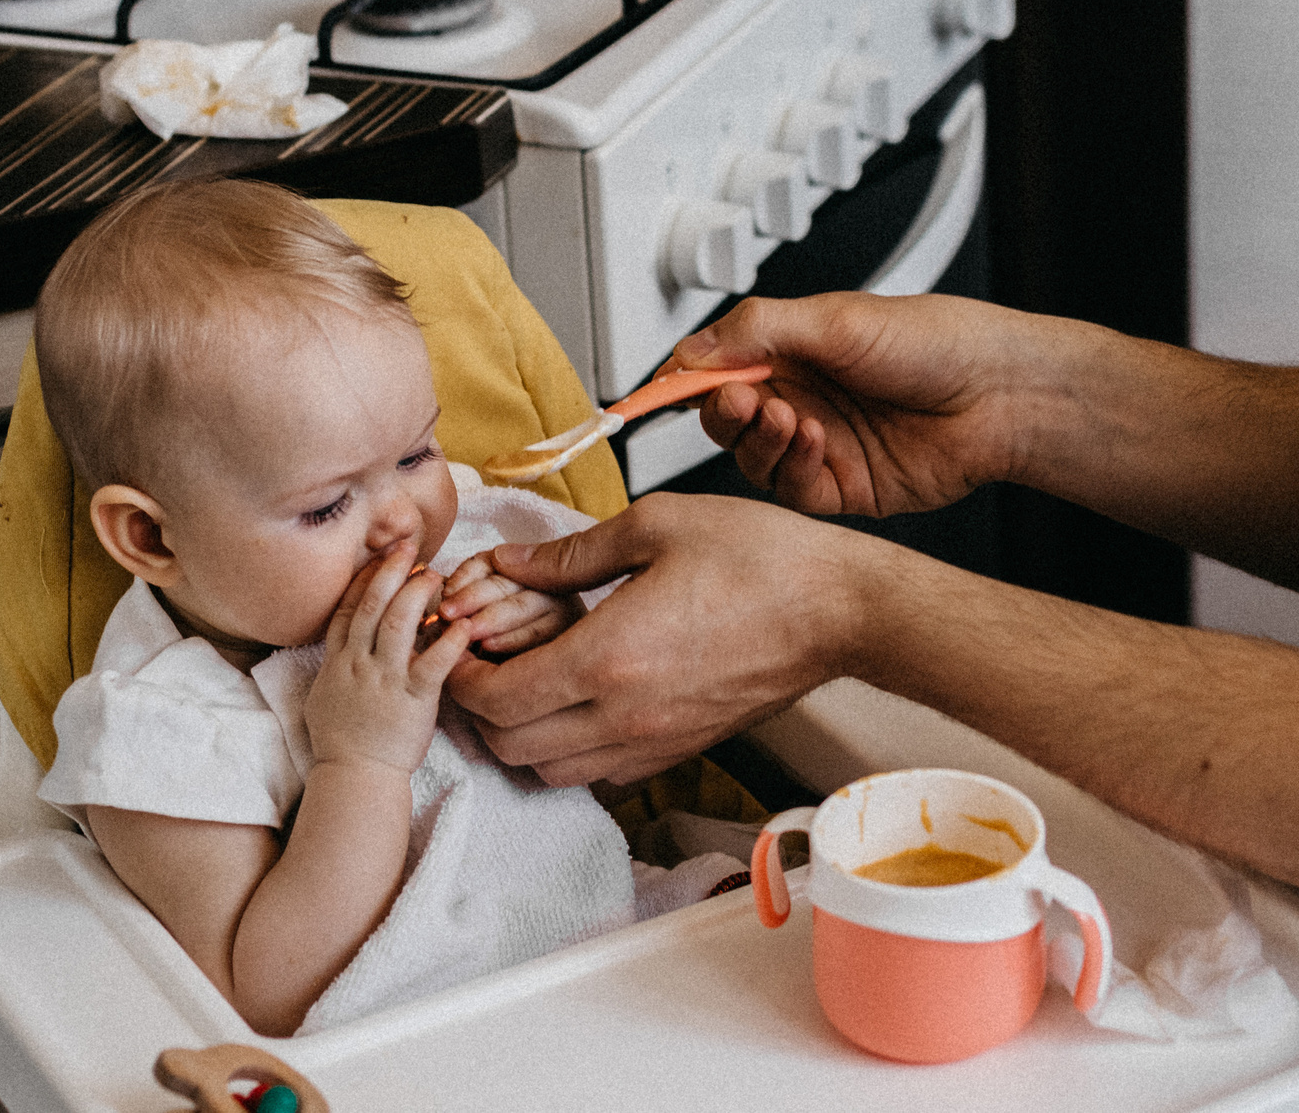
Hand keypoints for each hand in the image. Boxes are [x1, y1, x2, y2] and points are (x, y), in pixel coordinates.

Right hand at [306, 543, 471, 773]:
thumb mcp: (325, 696)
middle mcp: (358, 665)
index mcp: (337, 662)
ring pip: (398, 624)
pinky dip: (450, 641)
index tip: (380, 557)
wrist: (355, 776)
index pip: (347, 609)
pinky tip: (465, 624)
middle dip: (390, 571)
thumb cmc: (342, 741)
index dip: (364, 579)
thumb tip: (345, 640)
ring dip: (418, 594)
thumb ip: (338, 663)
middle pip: (371, 605)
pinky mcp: (413, 699)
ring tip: (436, 574)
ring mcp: (385, 680)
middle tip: (409, 547)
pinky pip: (433, 663)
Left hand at [445, 492, 878, 785]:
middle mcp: (623, 716)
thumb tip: (511, 560)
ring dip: (523, 735)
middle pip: (511, 748)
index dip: (458, 673)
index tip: (458, 639)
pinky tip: (583, 699)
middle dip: (480, 709)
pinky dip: (572, 749)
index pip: (494, 698)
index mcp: (606, 658)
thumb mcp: (657, 524)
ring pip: (552, 772)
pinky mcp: (682, 750)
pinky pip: (602, 773)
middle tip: (483, 660)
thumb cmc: (761, 558)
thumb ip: (571, 552)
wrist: (840, 609)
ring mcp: (654, 742)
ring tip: (530, 680)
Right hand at [665, 292, 1048, 517]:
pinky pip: (790, 491)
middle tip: (737, 400)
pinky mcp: (841, 487)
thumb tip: (692, 348)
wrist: (1000, 393)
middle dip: (722, 412)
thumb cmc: (937, 341)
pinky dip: (790, 468)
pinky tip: (813, 442)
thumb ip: (757, 330)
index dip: (683, 380)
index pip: (714, 367)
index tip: (656, 392)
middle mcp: (801, 397)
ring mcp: (819, 444)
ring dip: (758, 440)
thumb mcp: (836, 318)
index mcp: (792, 349)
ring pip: (752, 459)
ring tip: (786, 416)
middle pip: (725, 418)